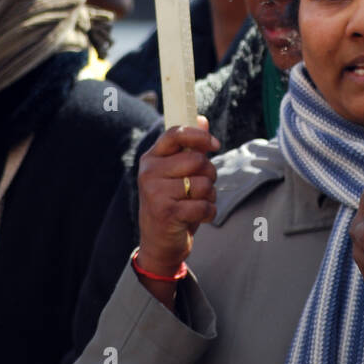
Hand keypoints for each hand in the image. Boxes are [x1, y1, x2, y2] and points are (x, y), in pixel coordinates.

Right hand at [136, 117, 219, 279]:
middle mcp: (149, 172)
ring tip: (196, 204)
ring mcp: (155, 193)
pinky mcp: (166, 213)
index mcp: (151, 158)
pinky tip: (197, 217)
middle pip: (197, 160)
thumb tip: (202, 119)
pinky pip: (203, 205)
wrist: (158, 243)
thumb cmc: (171, 203)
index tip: (215, 145)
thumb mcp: (176, 174)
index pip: (176, 133)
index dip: (200, 136)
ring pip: (203, 184)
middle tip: (202, 187)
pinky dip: (208, 213)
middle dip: (209, 174)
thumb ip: (189, 147)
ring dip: (209, 196)